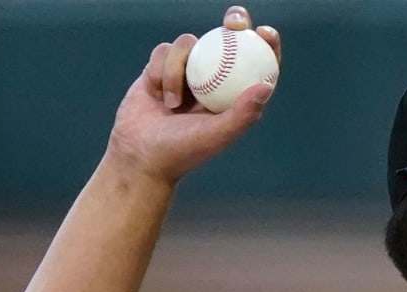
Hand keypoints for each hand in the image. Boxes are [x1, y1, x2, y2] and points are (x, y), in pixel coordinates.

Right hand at [105, 5, 282, 183]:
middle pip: (230, 39)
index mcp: (234, 95)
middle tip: (235, 22)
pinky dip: (160, 70)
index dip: (267, 45)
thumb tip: (267, 86)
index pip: (258, 64)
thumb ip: (243, 113)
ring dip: (178, 70)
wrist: (140, 155)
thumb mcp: (216, 135)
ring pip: (190, 44)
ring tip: (173, 104)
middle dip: (236, 23)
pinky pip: (164, 50)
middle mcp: (214, 80)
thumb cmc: (183, 151)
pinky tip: (157, 95)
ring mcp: (187, 72)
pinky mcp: (161, 67)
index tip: (265, 33)